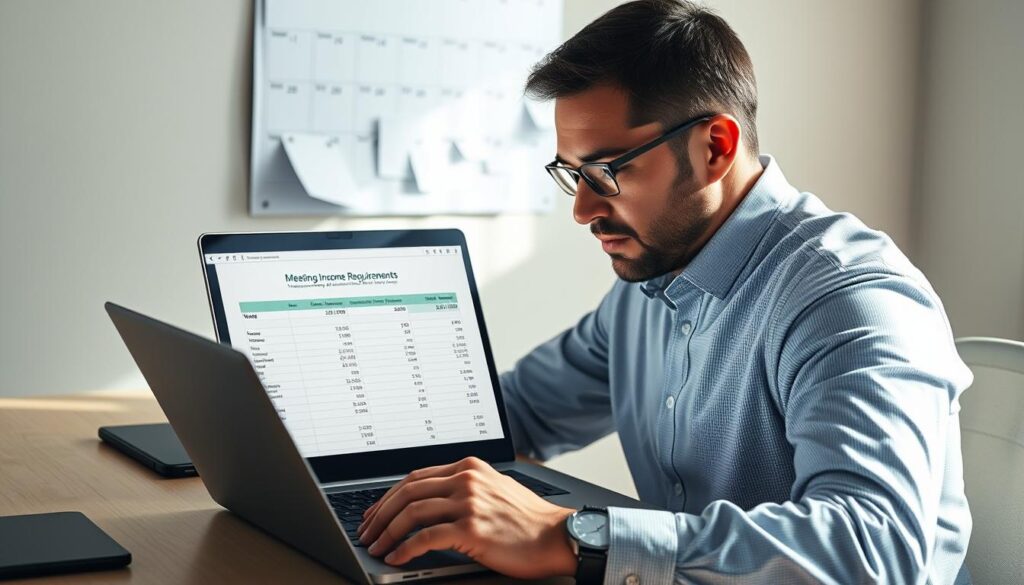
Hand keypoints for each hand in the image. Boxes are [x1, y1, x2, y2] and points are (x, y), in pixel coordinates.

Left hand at [356, 456, 577, 578]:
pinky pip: (425, 538)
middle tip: (366, 531)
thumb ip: (464, 488)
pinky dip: (405, 549)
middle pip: (408, 492)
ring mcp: (469, 502)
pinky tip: (396, 557)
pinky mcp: (471, 528)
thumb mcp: (494, 489)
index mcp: (469, 468)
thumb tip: (428, 503)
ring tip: (375, 547)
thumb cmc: (528, 519)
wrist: (556, 535)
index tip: (374, 512)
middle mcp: (467, 480)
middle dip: (380, 514)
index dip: (389, 496)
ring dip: (387, 532)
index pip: (416, 477)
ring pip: (412, 513)